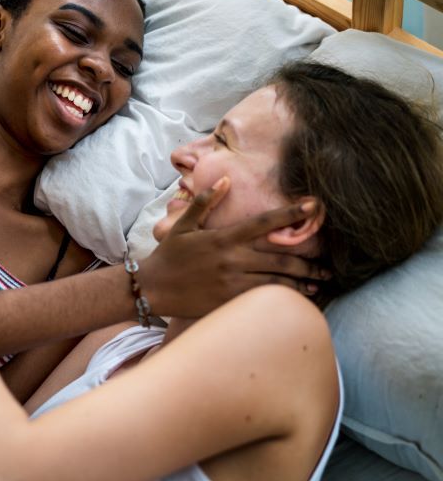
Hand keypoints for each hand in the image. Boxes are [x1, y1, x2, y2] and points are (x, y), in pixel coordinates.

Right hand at [138, 177, 326, 317]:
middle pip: (281, 257)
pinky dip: (284, 298)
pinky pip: (264, 299)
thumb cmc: (168, 255)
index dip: (292, 213)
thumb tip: (225, 180)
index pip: (265, 222)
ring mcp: (233, 282)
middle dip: (309, 260)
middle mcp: (233, 259)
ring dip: (302, 282)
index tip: (314, 205)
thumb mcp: (182, 225)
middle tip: (328, 264)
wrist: (152, 288)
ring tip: (319, 282)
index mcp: (224, 237)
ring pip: (278, 281)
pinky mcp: (230, 300)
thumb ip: (205, 202)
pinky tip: (299, 299)